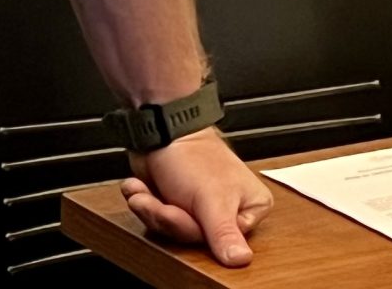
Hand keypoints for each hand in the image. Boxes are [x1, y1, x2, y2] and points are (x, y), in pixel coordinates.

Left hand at [122, 129, 271, 267]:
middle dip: (167, 218)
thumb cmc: (193, 155)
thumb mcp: (212, 199)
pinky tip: (141, 189)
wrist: (161, 130)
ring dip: (151, 210)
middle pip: (192, 236)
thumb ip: (225, 232)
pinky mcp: (178, 204)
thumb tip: (242, 260)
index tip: (182, 212)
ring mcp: (202, 207)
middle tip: (161, 203)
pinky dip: (144, 203)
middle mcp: (229, 209)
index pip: (220, 241)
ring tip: (144, 193)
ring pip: (171, 230)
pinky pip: (157, 220)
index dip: (193, 228)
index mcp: (251, 207)